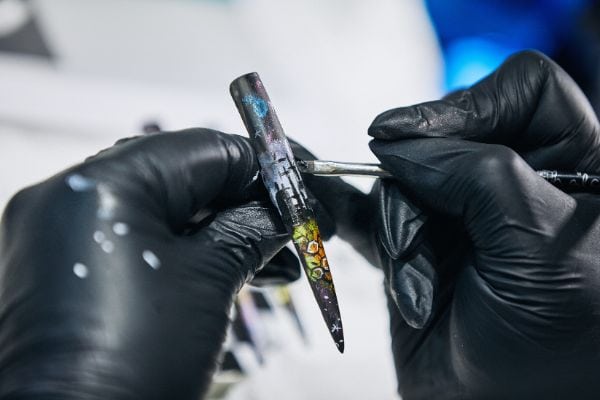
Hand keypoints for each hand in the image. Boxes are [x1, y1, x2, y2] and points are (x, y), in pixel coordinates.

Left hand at [0, 129, 305, 398]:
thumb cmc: (138, 359)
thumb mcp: (210, 281)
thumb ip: (251, 229)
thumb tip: (286, 210)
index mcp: (103, 184)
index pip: (203, 148)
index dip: (264, 166)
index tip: (304, 184)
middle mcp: (73, 195)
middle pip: (183, 177)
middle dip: (247, 202)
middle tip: (294, 223)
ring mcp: (67, 232)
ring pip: (166, 212)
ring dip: (225, 232)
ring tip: (279, 259)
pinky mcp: (73, 265)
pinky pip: (144, 241)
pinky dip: (191, 252)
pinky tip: (240, 271)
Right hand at [368, 51, 599, 398]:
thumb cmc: (554, 345)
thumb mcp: (536, 241)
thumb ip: (475, 171)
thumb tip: (398, 140)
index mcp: (575, 167)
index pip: (523, 92)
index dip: (469, 103)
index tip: (414, 137)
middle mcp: (515, 183)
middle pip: (448, 133)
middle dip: (424, 179)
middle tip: (419, 226)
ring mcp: (461, 215)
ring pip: (403, 179)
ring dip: (403, 232)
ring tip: (422, 288)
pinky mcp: (417, 245)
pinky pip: (373, 214)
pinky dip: (356, 221)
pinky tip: (337, 220)